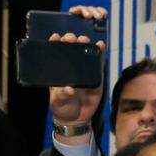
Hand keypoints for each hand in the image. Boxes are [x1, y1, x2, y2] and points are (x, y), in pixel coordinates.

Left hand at [48, 5, 106, 136]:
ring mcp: (83, 72)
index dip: (55, 44)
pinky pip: (98, 64)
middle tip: (71, 39)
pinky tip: (100, 45)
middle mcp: (70, 69)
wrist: (77, 119)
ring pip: (84, 54)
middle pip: (70, 51)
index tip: (56, 37)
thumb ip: (62, 96)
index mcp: (58, 72)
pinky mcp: (96, 77)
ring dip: (84, 44)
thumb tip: (69, 89)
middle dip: (70, 41)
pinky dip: (100, 54)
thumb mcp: (58, 103)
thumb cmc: (63, 108)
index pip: (55, 55)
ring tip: (84, 39)